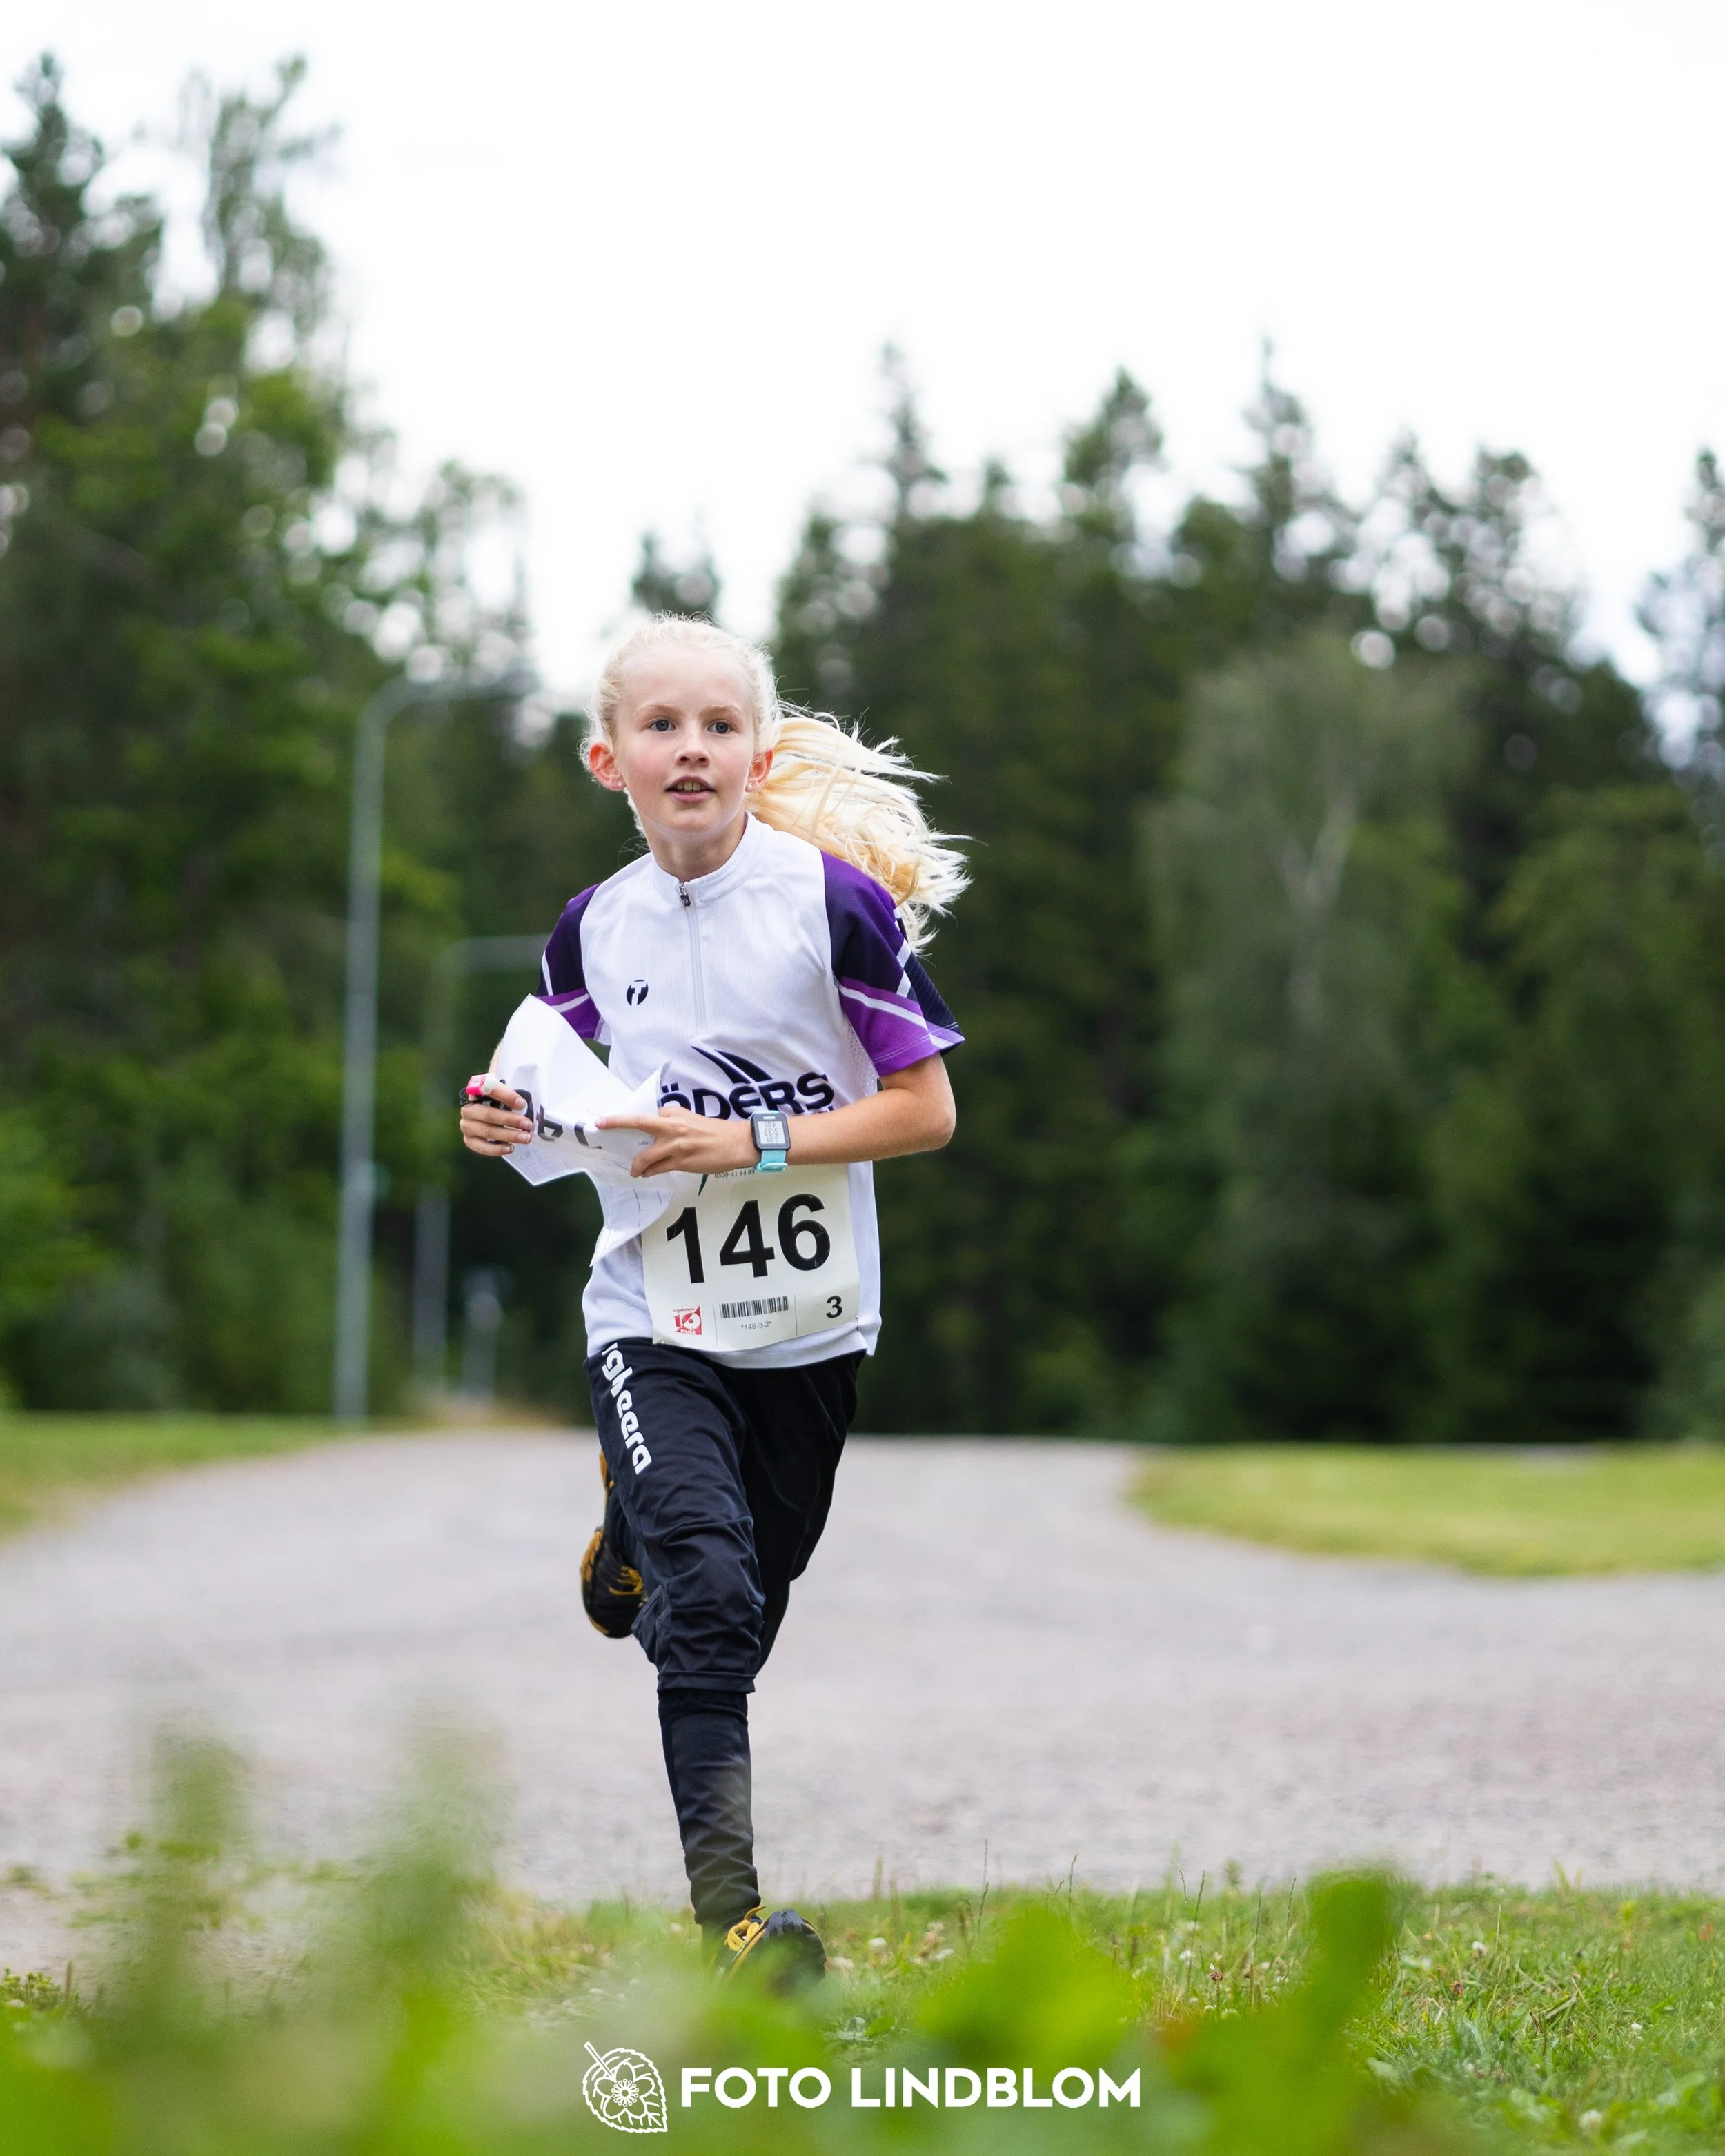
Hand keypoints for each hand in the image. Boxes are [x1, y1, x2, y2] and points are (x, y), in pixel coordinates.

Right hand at [460, 1076, 531, 1156]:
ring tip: (525, 1138)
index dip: (504, 1095)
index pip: (487, 1088)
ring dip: (508, 1135)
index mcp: (476, 1091)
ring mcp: (466, 1125)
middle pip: (487, 1114)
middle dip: (510, 1120)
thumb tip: (529, 1093)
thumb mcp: (507, 1089)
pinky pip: (481, 1147)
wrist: (492, 1114)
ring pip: (486, 1131)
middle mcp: (468, 1108)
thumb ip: (514, 1086)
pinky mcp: (469, 1140)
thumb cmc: (502, 1100)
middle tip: (527, 1124)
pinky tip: (510, 1148)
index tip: (522, 1103)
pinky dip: (496, 1149)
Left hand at [597, 1108, 760, 1178]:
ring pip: (646, 1154)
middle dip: (616, 1123)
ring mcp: (675, 1144)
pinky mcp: (681, 1161)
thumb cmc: (718, 1132)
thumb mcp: (694, 1119)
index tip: (616, 1121)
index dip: (631, 1121)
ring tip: (634, 1170)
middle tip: (600, 1125)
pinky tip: (647, 1174)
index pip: (649, 1116)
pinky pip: (658, 1168)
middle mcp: (673, 1126)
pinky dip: (650, 1171)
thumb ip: (675, 1122)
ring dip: (637, 1164)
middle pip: (638, 1122)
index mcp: (676, 1113)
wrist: (739, 1143)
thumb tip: (660, 1130)